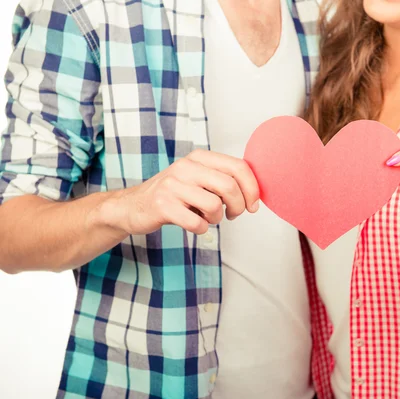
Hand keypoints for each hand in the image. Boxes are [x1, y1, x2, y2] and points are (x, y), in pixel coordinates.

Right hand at [106, 149, 259, 235]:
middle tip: (233, 215)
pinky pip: (197, 223)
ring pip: (215, 206)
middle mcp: (186, 167)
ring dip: (217, 218)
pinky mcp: (163, 206)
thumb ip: (224, 180)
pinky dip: (202, 228)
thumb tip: (255, 195)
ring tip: (206, 217)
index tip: (253, 206)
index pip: (238, 167)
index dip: (252, 189)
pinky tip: (194, 224)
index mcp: (199, 157)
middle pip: (229, 186)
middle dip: (239, 206)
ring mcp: (172, 186)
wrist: (133, 206)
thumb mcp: (198, 178)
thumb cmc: (174, 194)